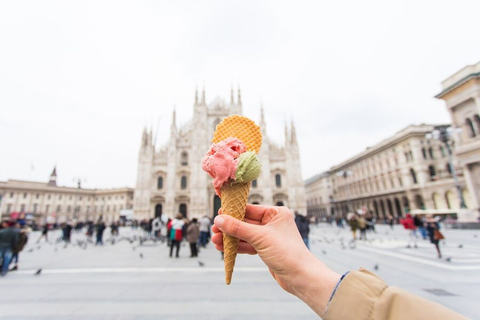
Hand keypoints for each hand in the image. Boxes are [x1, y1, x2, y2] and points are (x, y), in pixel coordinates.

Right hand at [212, 204, 339, 316]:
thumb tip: (219, 220)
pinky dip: (236, 247)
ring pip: (245, 235)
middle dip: (229, 228)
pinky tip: (224, 248)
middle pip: (245, 222)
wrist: (300, 277)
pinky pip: (248, 245)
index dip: (233, 212)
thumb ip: (238, 228)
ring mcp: (269, 237)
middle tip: (214, 231)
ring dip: (230, 238)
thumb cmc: (286, 252)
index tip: (218, 216)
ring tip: (215, 242)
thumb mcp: (260, 237)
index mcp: (276, 213)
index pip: (250, 209)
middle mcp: (273, 223)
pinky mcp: (266, 250)